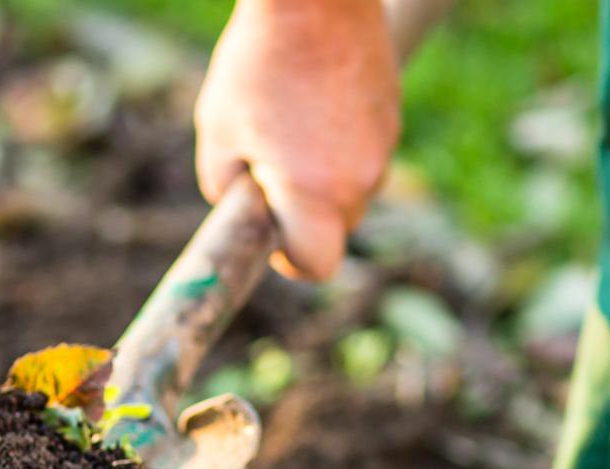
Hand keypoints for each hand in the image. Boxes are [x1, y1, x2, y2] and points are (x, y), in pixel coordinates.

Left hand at [194, 0, 400, 280]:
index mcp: (315, 194)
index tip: (272, 234)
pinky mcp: (391, 117)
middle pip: (335, 230)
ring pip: (350, 190)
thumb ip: (227, 190)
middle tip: (267, 166)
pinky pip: (363, 153)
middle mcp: (359, 180)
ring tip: (289, 122)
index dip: (290, 260)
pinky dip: (339, 143)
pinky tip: (314, 100)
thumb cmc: (258, 62)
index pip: (317, 266)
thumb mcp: (217, 132)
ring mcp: (383, 148)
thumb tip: (245, 210)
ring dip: (321, 176)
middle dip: (303, 214)